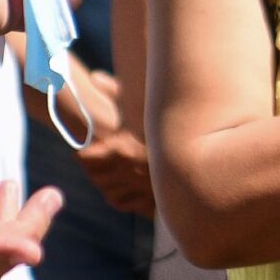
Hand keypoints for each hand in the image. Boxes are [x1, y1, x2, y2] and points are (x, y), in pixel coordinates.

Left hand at [69, 69, 155, 215]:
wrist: (196, 151)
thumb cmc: (164, 122)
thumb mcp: (138, 102)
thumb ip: (114, 90)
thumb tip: (95, 76)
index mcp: (119, 149)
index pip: (84, 159)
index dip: (83, 154)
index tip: (84, 149)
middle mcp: (126, 172)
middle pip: (95, 177)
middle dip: (94, 169)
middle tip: (97, 160)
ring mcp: (138, 189)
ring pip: (109, 192)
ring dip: (107, 184)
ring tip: (111, 173)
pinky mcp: (150, 202)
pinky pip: (126, 203)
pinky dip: (124, 197)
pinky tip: (127, 186)